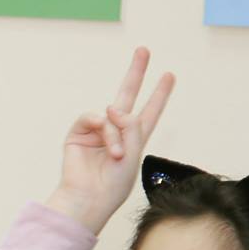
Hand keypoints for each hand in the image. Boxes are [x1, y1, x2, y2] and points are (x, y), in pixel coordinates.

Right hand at [44, 47, 174, 234]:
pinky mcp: (78, 133)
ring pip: (112, 113)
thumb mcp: (134, 154)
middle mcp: (116, 131)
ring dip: (116, 133)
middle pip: (127, 94)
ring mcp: (97, 131)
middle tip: (144, 50)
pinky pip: (92, 117)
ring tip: (116, 155)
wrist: (88, 199)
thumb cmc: (113, 185)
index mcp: (133, 140)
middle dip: (136, 73)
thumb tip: (110, 107)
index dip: (159, 94)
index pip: (149, 111)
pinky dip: (100, 126)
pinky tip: (104, 139)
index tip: (169, 75)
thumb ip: (130, 126)